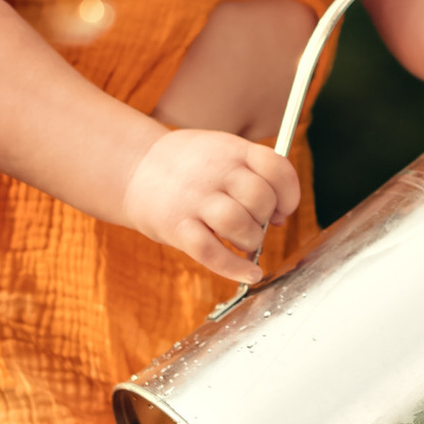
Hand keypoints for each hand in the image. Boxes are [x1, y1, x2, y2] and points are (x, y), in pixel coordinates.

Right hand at [124, 125, 300, 282]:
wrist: (134, 168)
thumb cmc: (187, 165)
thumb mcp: (221, 150)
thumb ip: (252, 173)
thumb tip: (281, 215)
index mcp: (232, 150)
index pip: (277, 168)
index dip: (289, 194)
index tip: (284, 208)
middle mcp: (216, 172)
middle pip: (260, 199)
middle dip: (267, 218)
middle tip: (258, 224)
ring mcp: (194, 200)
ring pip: (239, 225)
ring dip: (251, 240)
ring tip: (245, 241)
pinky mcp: (176, 227)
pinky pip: (212, 253)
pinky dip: (235, 268)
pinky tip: (250, 274)